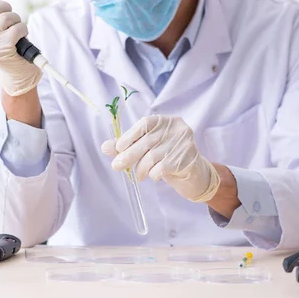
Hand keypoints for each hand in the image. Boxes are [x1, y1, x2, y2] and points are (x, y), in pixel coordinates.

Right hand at [0, 0, 41, 96]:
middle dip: (7, 10)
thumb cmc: (3, 45)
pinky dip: (23, 30)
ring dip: (17, 21)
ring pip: (7, 17)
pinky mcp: (1, 49)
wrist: (16, 72)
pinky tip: (21, 38)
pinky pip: (17, 28)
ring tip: (16, 31)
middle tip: (11, 21)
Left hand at [101, 115, 220, 201]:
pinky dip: (154, 174)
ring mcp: (184, 142)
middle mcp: (177, 128)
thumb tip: (104, 147)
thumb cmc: (167, 158)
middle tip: (117, 166)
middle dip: (129, 155)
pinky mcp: (188, 158)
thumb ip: (127, 146)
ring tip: (139, 175)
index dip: (129, 136)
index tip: (118, 149)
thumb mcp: (147, 149)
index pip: (144, 124)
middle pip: (147, 141)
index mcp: (165, 121)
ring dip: (141, 169)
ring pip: (153, 157)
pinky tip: (154, 176)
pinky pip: (162, 168)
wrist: (194, 174)